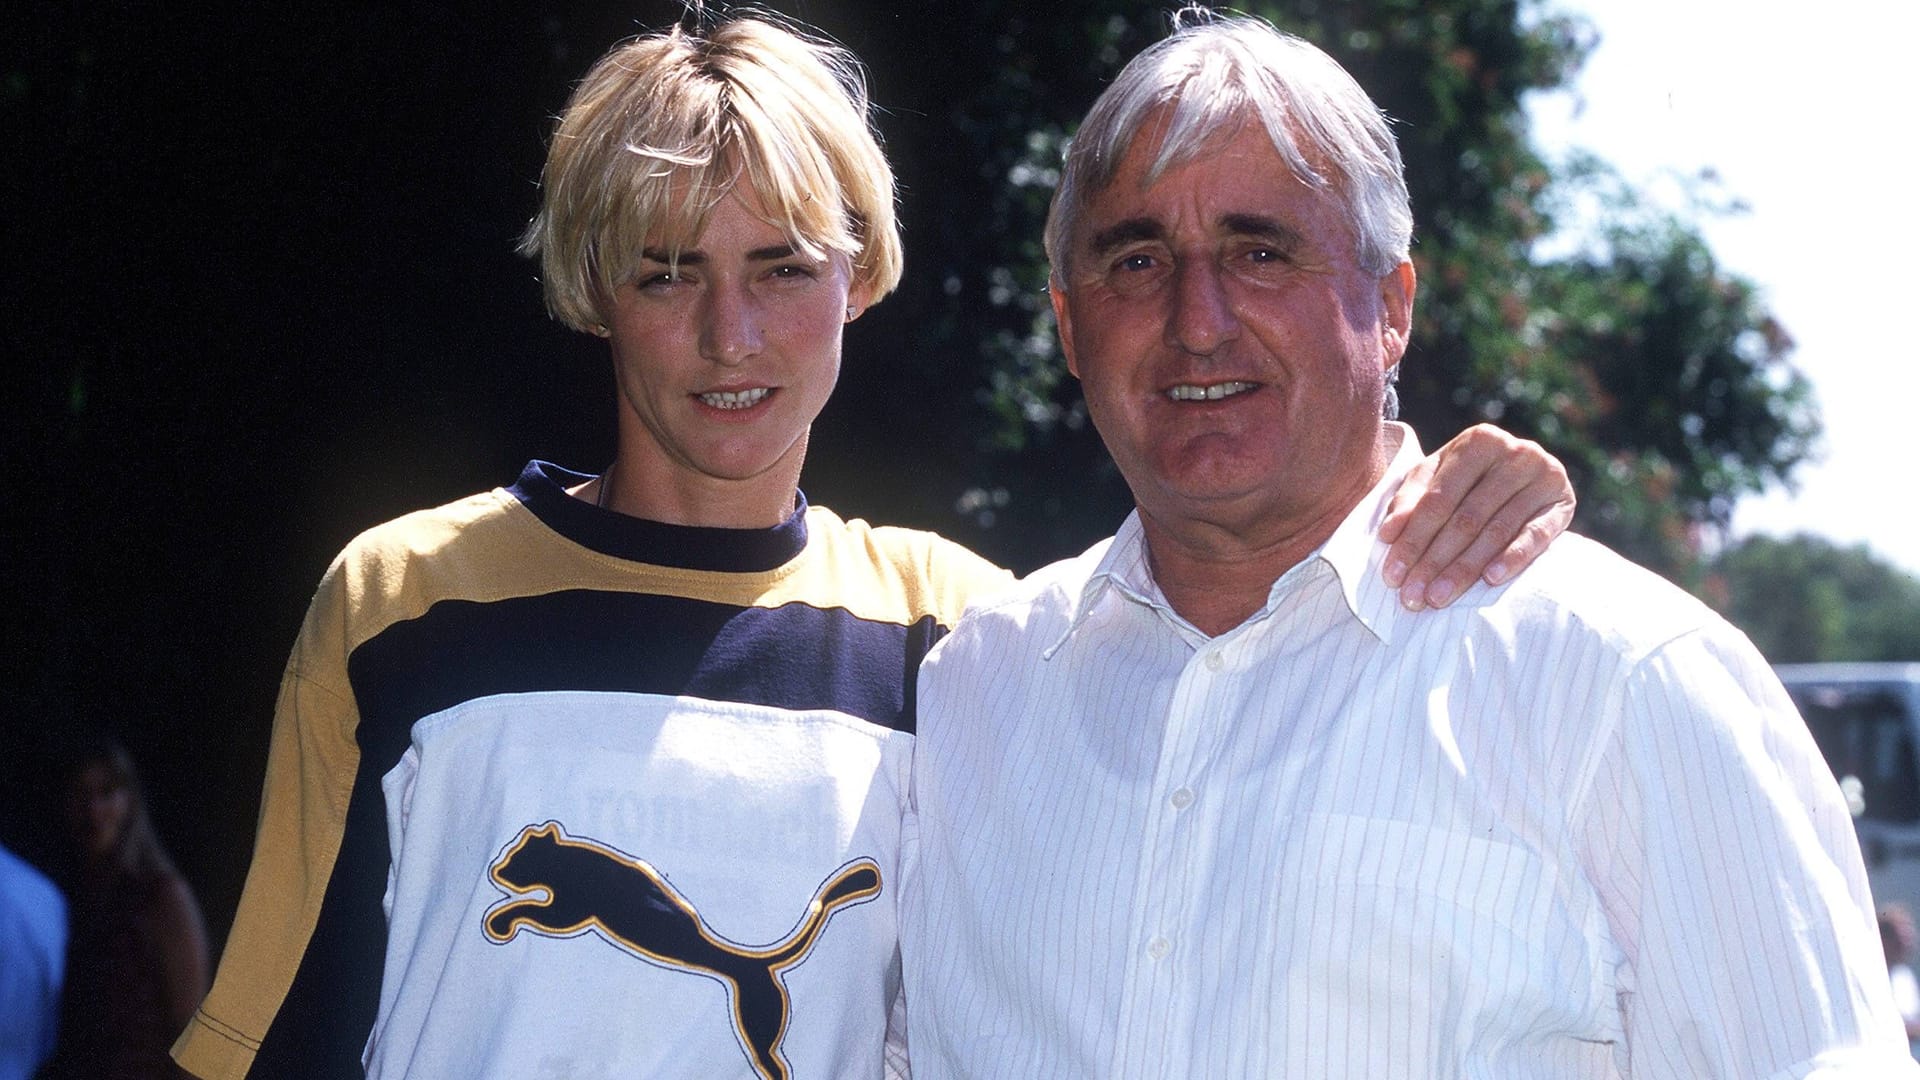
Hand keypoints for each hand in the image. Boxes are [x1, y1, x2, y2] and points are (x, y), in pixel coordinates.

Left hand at [1378, 423, 1574, 609]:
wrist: (1524, 474)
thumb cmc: (1467, 479)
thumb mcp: (1434, 479)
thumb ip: (1410, 501)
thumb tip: (1389, 533)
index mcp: (1478, 441)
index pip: (1438, 499)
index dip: (1412, 539)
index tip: (1391, 575)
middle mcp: (1515, 452)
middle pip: (1465, 518)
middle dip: (1434, 561)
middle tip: (1413, 597)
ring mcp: (1544, 476)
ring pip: (1496, 530)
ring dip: (1465, 569)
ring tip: (1439, 598)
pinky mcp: (1563, 503)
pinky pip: (1536, 535)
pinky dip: (1513, 557)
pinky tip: (1491, 579)